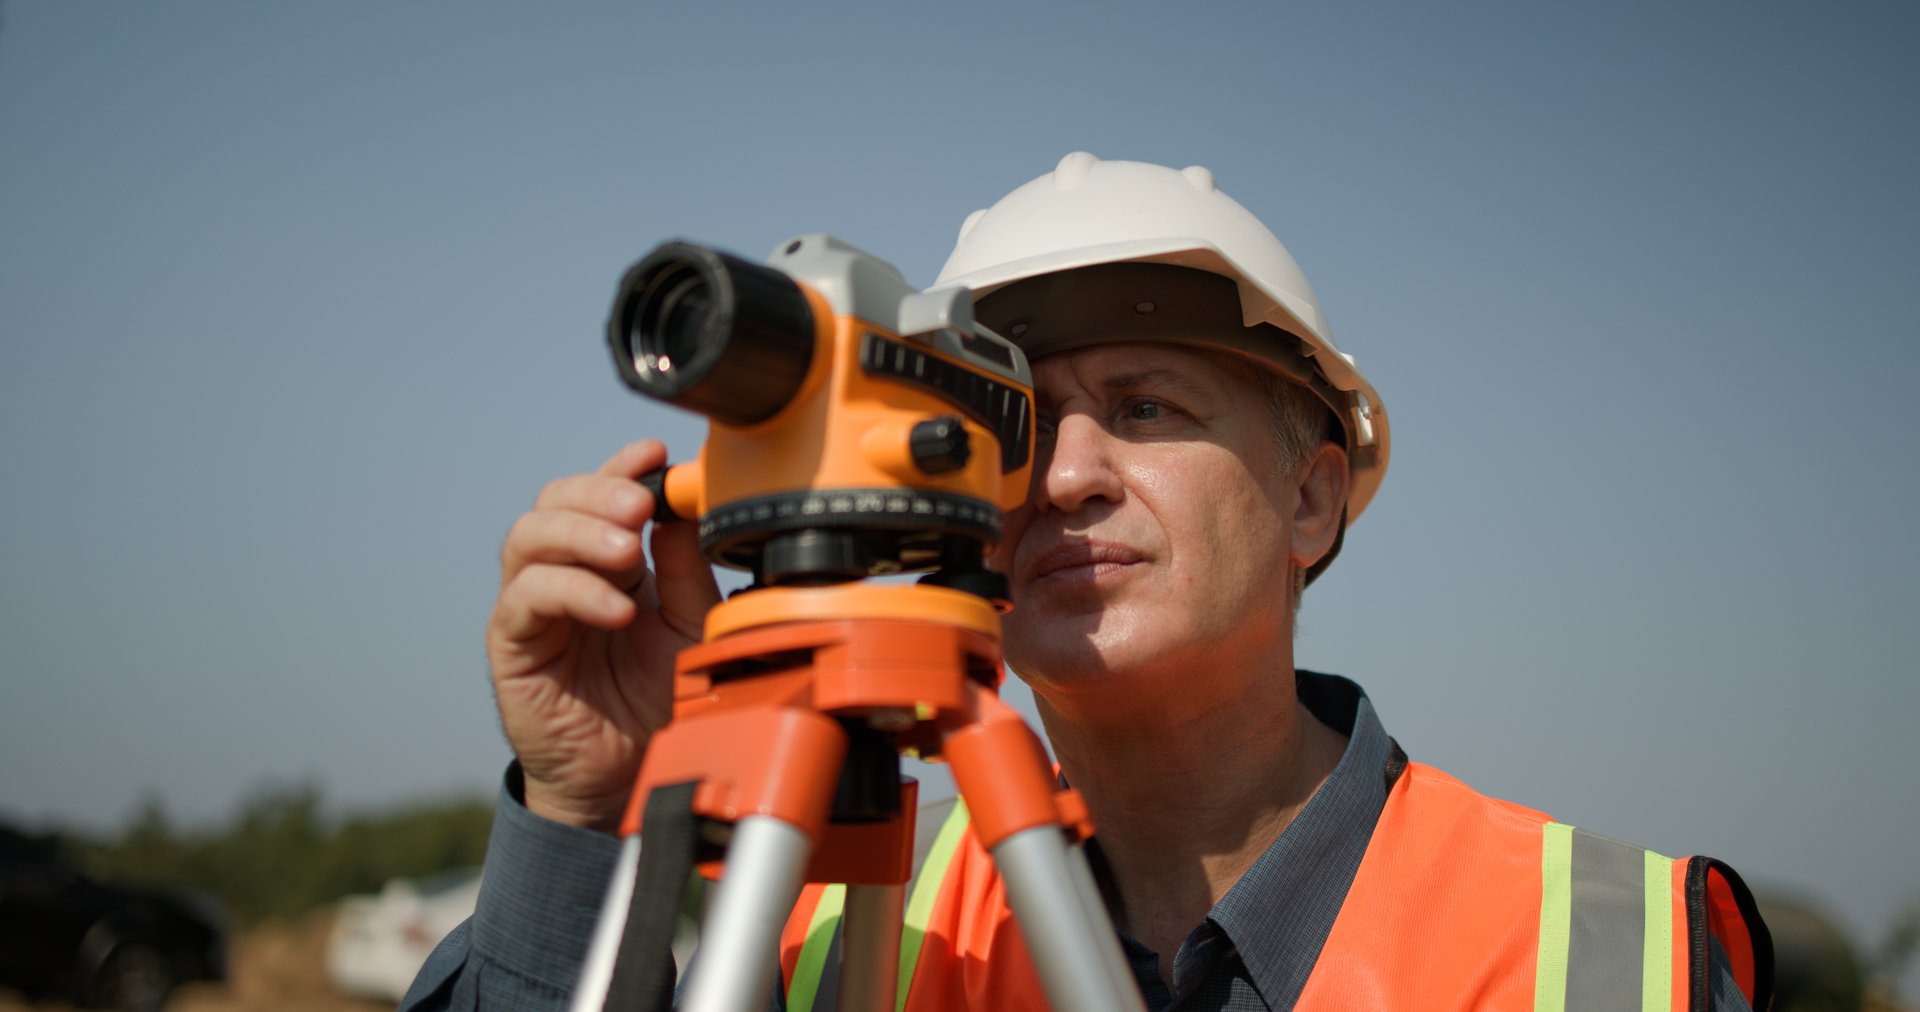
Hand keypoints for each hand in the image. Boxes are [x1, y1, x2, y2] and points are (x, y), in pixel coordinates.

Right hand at [487, 440, 719, 831]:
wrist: (632, 774)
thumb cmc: (659, 699)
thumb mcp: (690, 626)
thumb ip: (688, 570)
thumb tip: (687, 505)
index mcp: (608, 559)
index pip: (600, 493)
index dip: (620, 466)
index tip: (653, 454)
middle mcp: (565, 571)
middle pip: (555, 500)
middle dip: (599, 493)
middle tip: (642, 507)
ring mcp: (533, 604)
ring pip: (529, 537)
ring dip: (581, 535)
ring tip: (630, 555)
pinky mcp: (512, 643)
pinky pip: (526, 598)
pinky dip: (573, 592)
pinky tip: (617, 610)